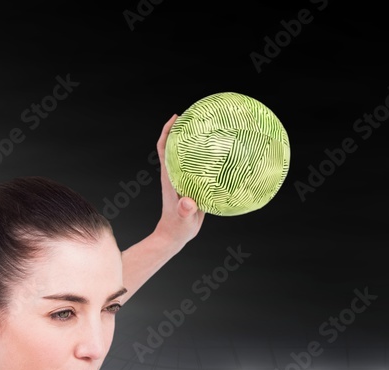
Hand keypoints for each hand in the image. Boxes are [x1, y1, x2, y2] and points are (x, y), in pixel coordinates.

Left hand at [154, 114, 204, 245]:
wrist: (176, 236)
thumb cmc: (177, 227)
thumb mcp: (182, 218)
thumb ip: (185, 210)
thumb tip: (188, 203)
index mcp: (170, 176)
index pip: (164, 148)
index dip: (167, 131)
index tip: (176, 117)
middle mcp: (176, 174)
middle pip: (176, 146)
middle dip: (184, 130)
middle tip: (198, 116)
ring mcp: (185, 179)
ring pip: (189, 156)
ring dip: (197, 143)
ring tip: (213, 130)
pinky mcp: (194, 186)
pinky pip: (201, 168)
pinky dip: (210, 160)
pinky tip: (224, 156)